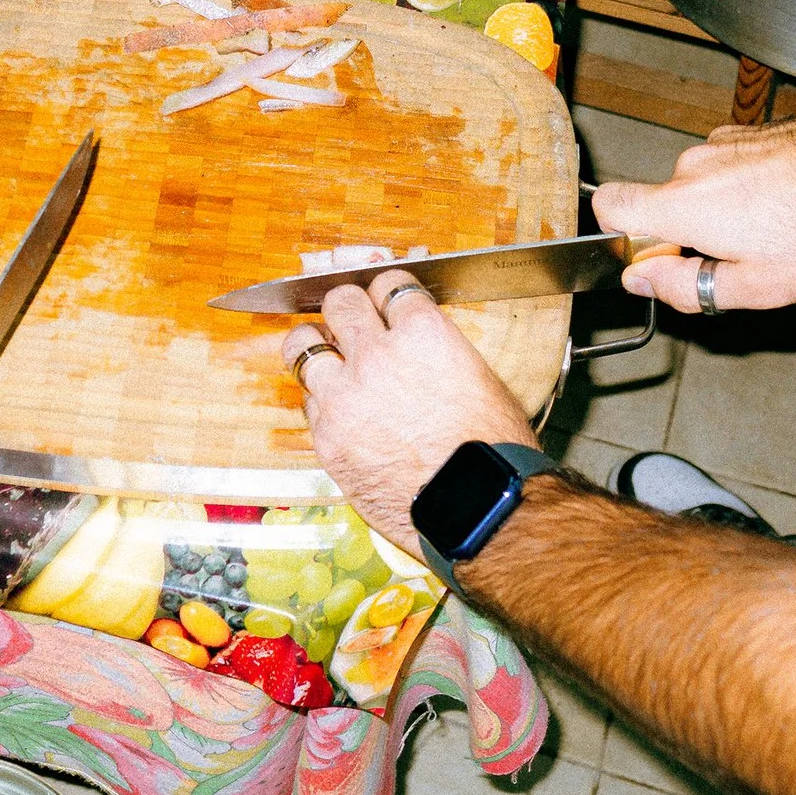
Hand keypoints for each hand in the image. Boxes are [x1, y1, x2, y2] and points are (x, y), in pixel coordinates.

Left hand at [292, 270, 538, 559]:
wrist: (477, 510)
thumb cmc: (492, 451)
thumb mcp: (480, 379)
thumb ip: (438, 350)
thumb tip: (418, 345)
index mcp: (423, 333)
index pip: (389, 284)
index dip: (386, 293)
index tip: (384, 302)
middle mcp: (377, 355)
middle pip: (339, 301)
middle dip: (345, 308)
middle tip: (348, 321)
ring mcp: (345, 395)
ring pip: (302, 346)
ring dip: (315, 348)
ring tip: (323, 356)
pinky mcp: (327, 437)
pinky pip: (309, 404)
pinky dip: (322, 404)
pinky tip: (339, 413)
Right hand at [593, 114, 795, 315]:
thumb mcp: (757, 286)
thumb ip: (686, 286)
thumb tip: (640, 279)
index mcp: (683, 204)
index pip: (608, 206)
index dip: (623, 238)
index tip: (665, 261)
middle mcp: (694, 164)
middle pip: (667, 205)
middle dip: (697, 237)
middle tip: (748, 263)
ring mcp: (726, 141)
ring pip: (707, 189)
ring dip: (734, 216)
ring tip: (788, 239)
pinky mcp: (756, 132)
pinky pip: (737, 170)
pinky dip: (757, 193)